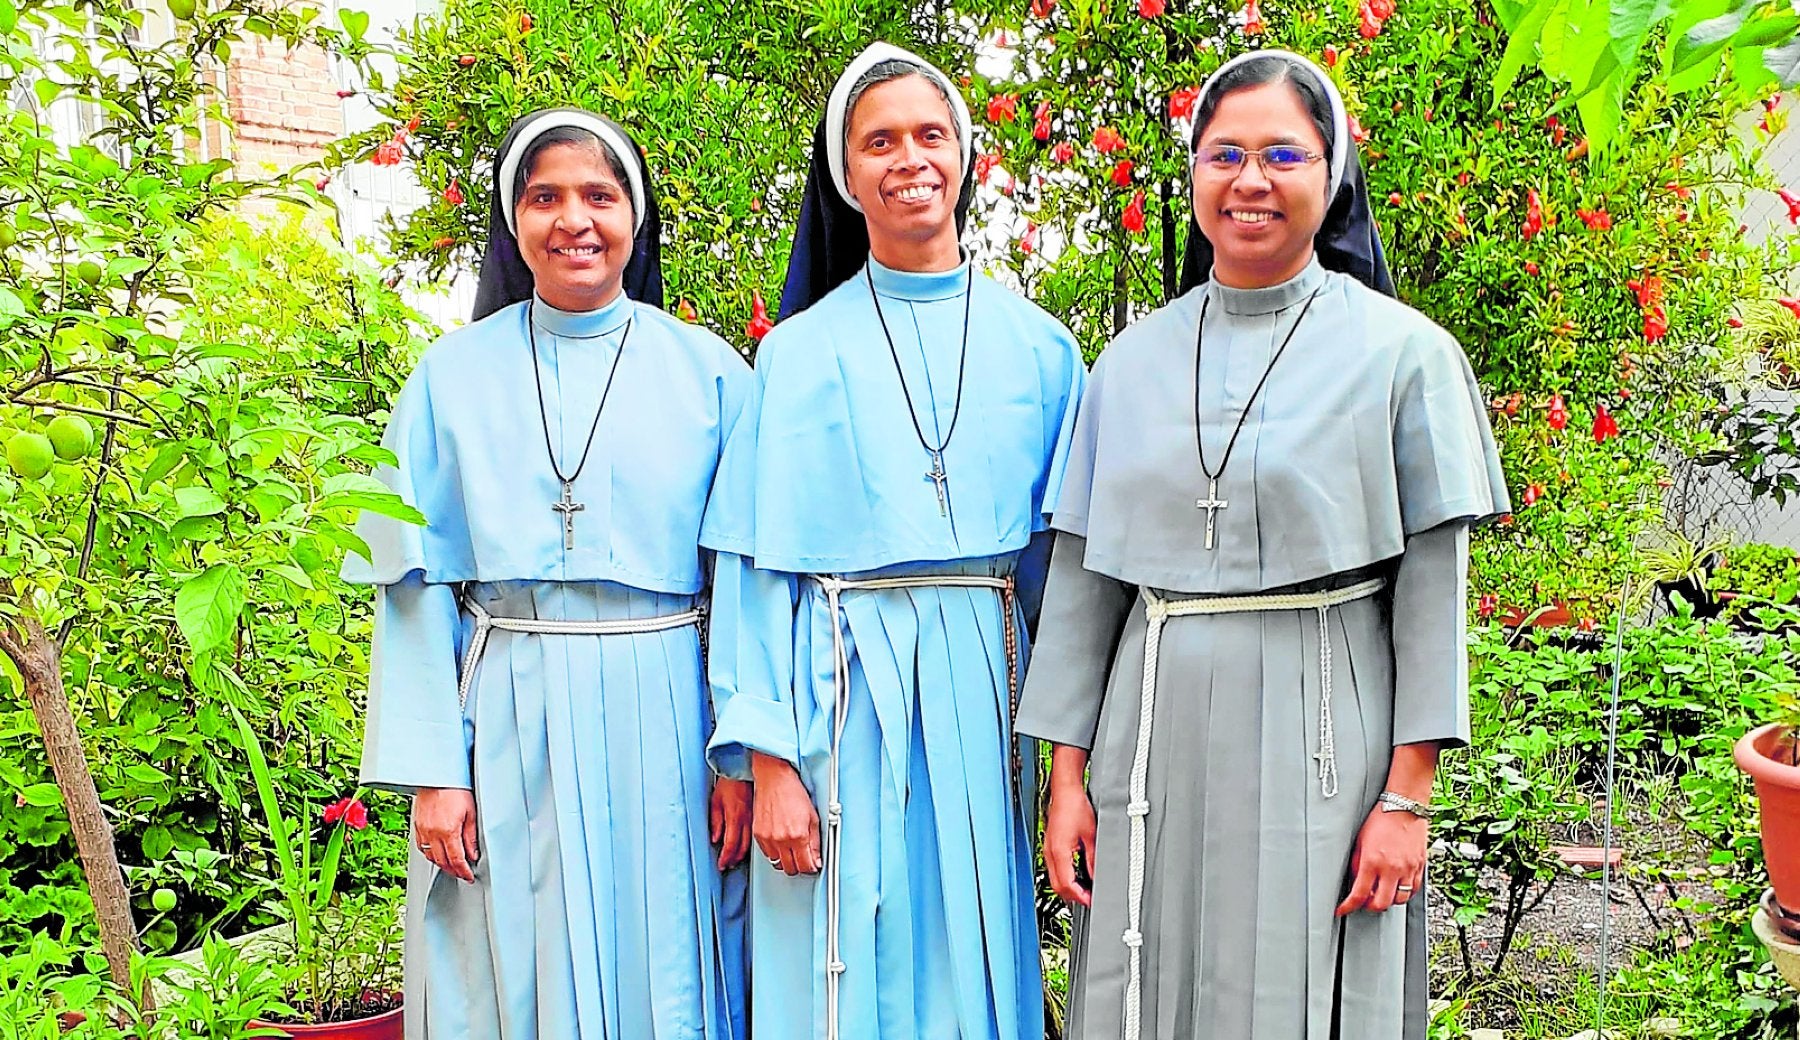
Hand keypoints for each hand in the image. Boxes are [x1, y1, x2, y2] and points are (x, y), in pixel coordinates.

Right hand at [414, 787, 478, 882]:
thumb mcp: (471, 812)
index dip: (463, 871)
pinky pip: (422, 847)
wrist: (437, 775)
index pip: (457, 859)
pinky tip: (437, 853)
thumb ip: (471, 836)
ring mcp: (423, 830)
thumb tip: (473, 854)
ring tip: (451, 866)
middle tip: (462, 874)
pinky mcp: (417, 825)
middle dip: (453, 871)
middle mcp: (433, 833)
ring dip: (442, 864)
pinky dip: (430, 854)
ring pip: (430, 856)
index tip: (468, 876)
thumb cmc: (455, 788)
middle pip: (443, 861)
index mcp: (448, 831)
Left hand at [710, 777, 752, 870]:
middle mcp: (747, 820)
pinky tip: (747, 846)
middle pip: (742, 847)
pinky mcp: (760, 816)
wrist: (745, 770)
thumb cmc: (729, 783)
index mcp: (734, 817)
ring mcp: (755, 819)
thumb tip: (716, 838)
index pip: (730, 844)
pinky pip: (757, 835)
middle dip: (734, 859)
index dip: (725, 857)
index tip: (721, 864)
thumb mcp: (716, 801)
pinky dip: (751, 844)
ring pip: (750, 843)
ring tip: (736, 860)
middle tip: (728, 865)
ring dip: (742, 854)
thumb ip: (716, 822)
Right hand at [750, 751, 820, 875]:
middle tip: (804, 858)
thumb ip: (815, 842)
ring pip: (778, 864)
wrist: (774, 779)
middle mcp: (782, 839)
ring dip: (786, 861)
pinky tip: (781, 843)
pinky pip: (767, 854)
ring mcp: (768, 838)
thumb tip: (816, 859)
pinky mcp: (758, 835)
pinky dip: (775, 853)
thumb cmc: (793, 792)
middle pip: (791, 869)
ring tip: (792, 850)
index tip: (813, 865)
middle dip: (800, 866)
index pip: (806, 866)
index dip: (811, 867)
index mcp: (798, 835)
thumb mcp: (813, 817)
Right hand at [1044, 786, 1096, 906]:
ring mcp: (1048, 849)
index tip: (1090, 901)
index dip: (1079, 897)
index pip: (1066, 884)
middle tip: (1089, 899)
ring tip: (1084, 890)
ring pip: (1054, 879)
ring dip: (1068, 888)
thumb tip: (1096, 876)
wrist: (1065, 791)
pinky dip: (1064, 877)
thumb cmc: (1075, 806)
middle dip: (1072, 896)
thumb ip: (1093, 859)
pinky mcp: (1050, 846)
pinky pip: (1053, 869)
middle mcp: (1050, 852)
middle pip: (1057, 886)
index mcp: (1059, 852)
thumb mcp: (1091, 835)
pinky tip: (1076, 876)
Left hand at [1335, 805, 1427, 915]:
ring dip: (1388, 900)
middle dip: (1370, 906)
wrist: (1404, 806)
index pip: (1359, 894)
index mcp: (1372, 862)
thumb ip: (1357, 863)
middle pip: (1381, 904)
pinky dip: (1404, 892)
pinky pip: (1413, 890)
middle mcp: (1391, 868)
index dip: (1348, 906)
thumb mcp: (1360, 840)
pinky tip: (1397, 886)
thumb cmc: (1381, 818)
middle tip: (1364, 901)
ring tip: (1381, 892)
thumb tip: (1355, 880)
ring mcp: (1407, 868)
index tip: (1342, 909)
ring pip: (1399, 900)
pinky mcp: (1419, 866)